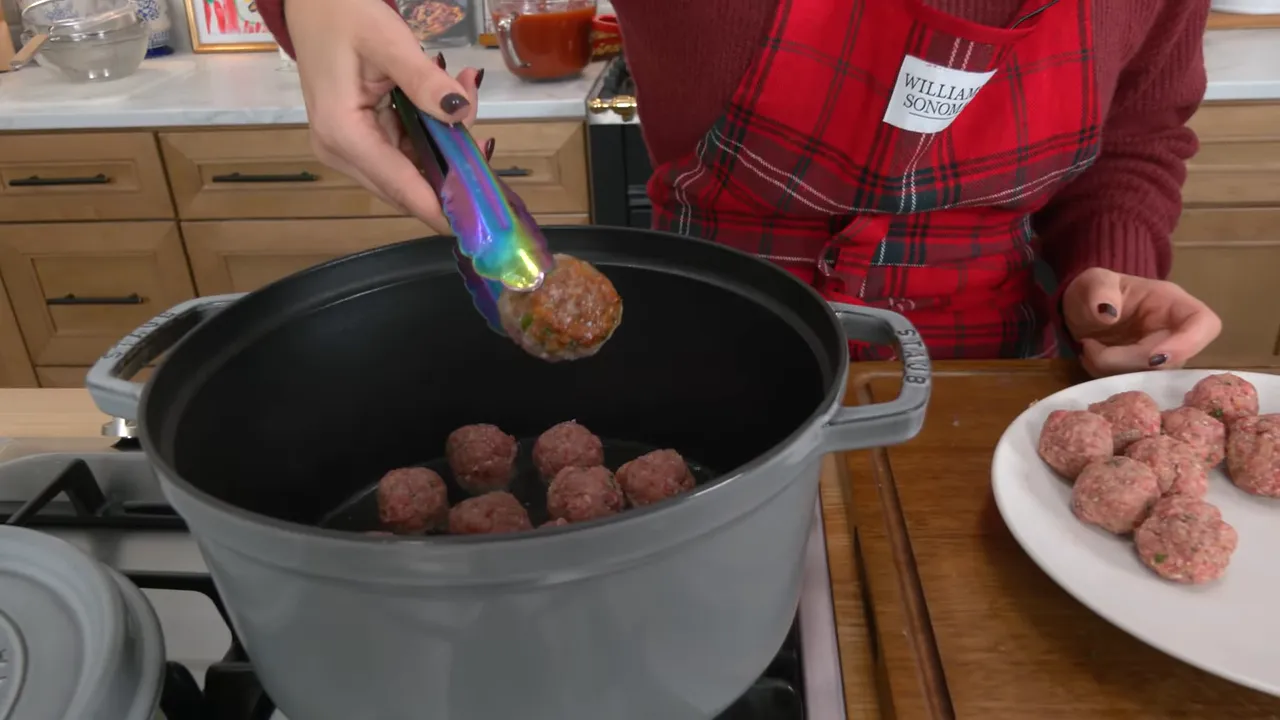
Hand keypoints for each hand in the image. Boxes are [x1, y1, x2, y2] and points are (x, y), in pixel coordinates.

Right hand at [286, 0, 481, 233]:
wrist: (313, 4)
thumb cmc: (343, 15)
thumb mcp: (386, 40)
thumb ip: (423, 80)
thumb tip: (460, 113)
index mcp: (343, 134)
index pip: (402, 186)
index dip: (443, 207)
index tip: (481, 222)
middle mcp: (342, 153)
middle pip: (410, 185)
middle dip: (452, 166)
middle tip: (481, 127)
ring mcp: (350, 150)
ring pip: (412, 170)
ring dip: (446, 144)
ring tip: (465, 93)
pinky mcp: (360, 141)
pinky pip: (406, 152)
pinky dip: (432, 134)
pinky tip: (449, 100)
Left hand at [1062, 268, 1221, 376]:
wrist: (1081, 311)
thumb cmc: (1095, 291)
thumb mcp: (1092, 281)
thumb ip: (1099, 290)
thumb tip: (1107, 312)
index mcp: (1171, 303)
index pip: (1204, 324)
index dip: (1188, 344)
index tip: (1154, 358)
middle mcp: (1172, 333)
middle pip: (1172, 360)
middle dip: (1129, 361)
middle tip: (1092, 347)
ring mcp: (1159, 357)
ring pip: (1150, 378)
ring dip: (1112, 369)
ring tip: (1087, 347)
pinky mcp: (1140, 374)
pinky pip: (1130, 384)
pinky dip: (1105, 375)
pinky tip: (1089, 356)